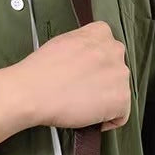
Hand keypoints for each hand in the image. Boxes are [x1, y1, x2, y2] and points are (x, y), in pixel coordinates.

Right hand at [12, 20, 130, 130]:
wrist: (32, 91)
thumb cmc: (40, 71)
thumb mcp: (62, 41)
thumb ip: (82, 46)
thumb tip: (85, 60)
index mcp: (100, 33)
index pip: (107, 48)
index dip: (96, 65)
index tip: (86, 74)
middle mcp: (114, 50)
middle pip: (115, 70)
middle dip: (102, 81)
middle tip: (81, 92)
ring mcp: (120, 75)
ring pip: (119, 91)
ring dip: (105, 100)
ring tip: (82, 106)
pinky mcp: (120, 99)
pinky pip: (122, 115)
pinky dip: (108, 120)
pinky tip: (91, 119)